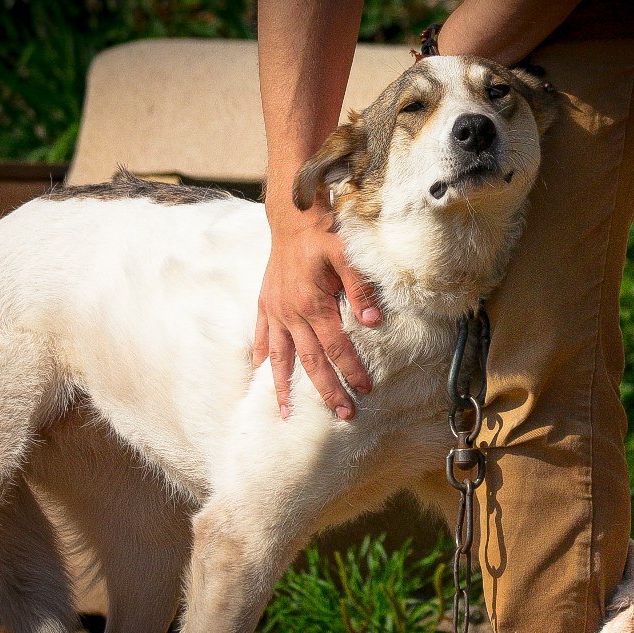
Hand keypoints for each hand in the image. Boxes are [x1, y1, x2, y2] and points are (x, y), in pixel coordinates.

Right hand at [253, 200, 380, 419]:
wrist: (293, 217)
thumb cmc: (325, 234)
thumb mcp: (348, 254)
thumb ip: (360, 287)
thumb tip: (373, 320)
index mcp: (312, 303)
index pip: (336, 346)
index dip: (351, 369)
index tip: (364, 390)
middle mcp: (290, 313)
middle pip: (310, 361)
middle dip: (326, 390)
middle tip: (342, 414)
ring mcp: (274, 311)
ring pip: (280, 358)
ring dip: (284, 388)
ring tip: (287, 414)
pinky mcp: (265, 305)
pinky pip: (260, 339)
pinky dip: (262, 360)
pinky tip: (261, 376)